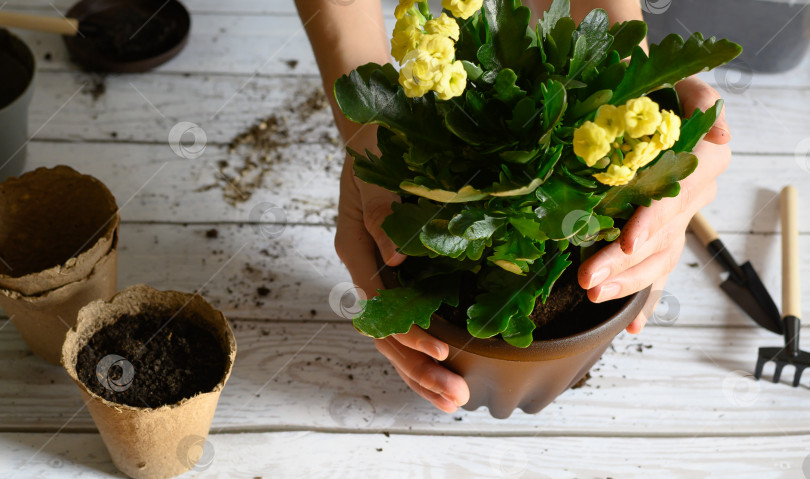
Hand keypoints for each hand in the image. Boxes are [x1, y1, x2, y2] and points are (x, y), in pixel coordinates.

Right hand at [334, 127, 469, 412]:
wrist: (377, 131)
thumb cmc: (377, 146)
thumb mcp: (375, 173)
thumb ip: (379, 214)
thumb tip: (396, 258)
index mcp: (356, 250)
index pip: (380, 304)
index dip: (409, 332)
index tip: (443, 352)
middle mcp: (368, 268)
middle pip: (385, 333)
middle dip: (418, 369)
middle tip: (454, 399)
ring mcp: (384, 274)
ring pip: (395, 334)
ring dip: (422, 370)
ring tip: (454, 401)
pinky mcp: (403, 272)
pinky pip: (410, 318)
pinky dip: (427, 347)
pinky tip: (449, 370)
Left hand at [577, 76, 732, 333]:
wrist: (639, 96)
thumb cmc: (650, 87)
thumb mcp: (673, 78)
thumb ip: (698, 96)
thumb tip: (713, 123)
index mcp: (702, 158)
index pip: (680, 194)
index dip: (656, 218)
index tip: (628, 236)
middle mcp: (694, 194)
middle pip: (663, 236)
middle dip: (626, 261)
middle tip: (589, 278)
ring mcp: (677, 220)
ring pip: (659, 259)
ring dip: (628, 282)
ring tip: (596, 295)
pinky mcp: (659, 235)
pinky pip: (658, 272)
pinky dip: (646, 299)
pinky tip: (630, 324)